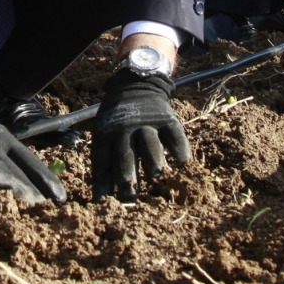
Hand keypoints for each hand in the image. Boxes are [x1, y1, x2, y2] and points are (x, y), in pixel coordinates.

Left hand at [91, 70, 189, 200]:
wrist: (137, 83)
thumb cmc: (118, 118)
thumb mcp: (104, 131)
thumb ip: (105, 160)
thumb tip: (101, 197)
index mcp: (107, 132)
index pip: (102, 157)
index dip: (102, 178)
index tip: (103, 199)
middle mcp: (126, 128)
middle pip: (126, 153)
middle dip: (126, 173)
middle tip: (129, 192)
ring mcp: (147, 123)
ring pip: (150, 143)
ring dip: (152, 159)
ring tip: (156, 174)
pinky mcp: (167, 119)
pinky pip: (175, 135)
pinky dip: (179, 148)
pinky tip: (182, 163)